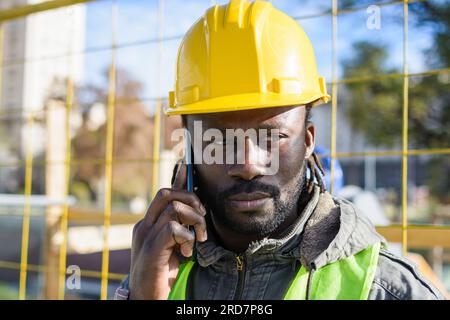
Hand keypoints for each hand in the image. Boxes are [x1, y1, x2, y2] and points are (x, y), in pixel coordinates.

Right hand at [129, 164, 206, 299]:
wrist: (146, 297)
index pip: (163, 193)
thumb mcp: (173, 245)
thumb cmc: (161, 272)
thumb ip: (180, 227)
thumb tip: (195, 210)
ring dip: (195, 222)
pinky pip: (174, 229)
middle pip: (166, 193)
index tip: (189, 168)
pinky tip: (187, 251)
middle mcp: (144, 225)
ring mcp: (146, 236)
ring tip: (198, 240)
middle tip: (202, 215)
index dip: (178, 179)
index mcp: (148, 223)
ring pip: (174, 209)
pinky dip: (187, 237)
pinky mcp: (152, 249)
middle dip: (190, 198)